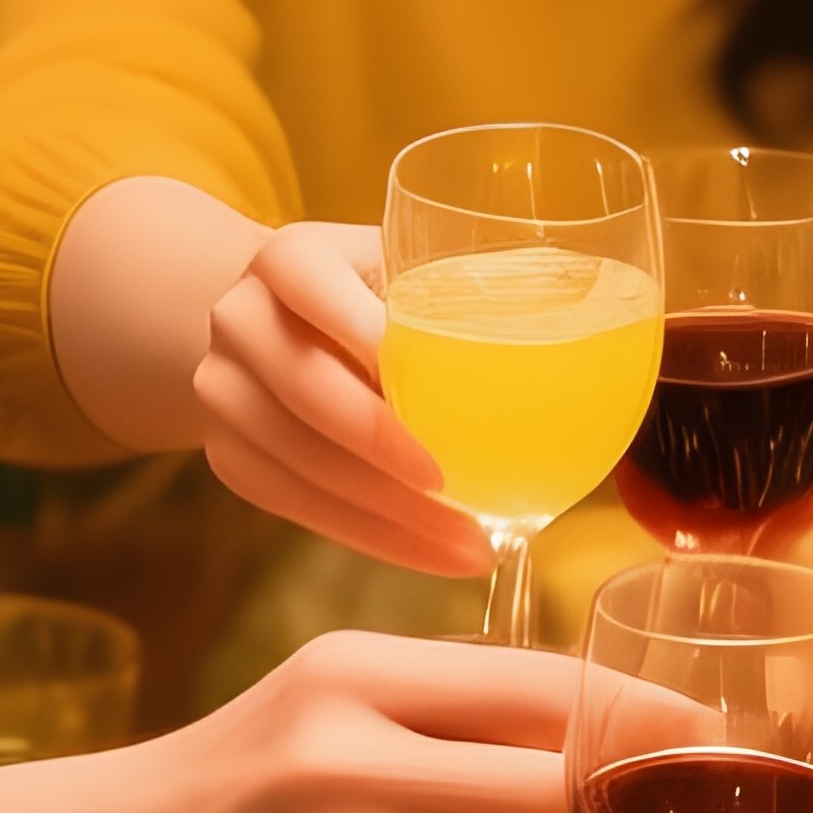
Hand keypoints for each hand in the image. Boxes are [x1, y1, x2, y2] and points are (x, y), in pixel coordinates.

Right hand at [193, 222, 492, 575]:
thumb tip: (591, 341)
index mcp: (288, 259)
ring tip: (471, 547)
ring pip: (302, 464)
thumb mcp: (404, 274)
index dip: (363, 334)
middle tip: (461, 495)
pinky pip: (297, 507)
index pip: (309, 283)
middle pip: (307, 393)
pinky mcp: (227, 455)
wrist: (280, 330)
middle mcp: (240, 319)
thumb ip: (461, 298)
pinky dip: (370, 537)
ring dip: (390, 517)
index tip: (418, 379)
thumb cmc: (372, 301)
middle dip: (385, 454)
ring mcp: (221, 391)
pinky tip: (429, 553)